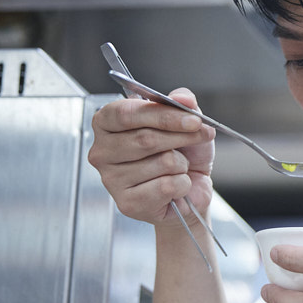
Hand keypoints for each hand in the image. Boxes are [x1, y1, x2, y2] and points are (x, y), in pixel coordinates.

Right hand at [88, 90, 216, 227]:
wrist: (191, 188)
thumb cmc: (182, 151)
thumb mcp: (185, 120)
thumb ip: (182, 102)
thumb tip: (183, 99)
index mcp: (106, 123)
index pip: (126, 113)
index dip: (162, 115)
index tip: (193, 119)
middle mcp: (102, 151)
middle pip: (145, 138)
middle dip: (181, 137)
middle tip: (200, 136)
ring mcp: (111, 179)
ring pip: (162, 163)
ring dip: (182, 164)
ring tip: (178, 167)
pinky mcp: (127, 203)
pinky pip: (167, 186)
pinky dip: (182, 184)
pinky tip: (175, 186)